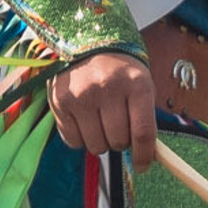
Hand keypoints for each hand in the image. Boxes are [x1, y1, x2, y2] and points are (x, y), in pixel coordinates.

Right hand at [49, 50, 157, 167]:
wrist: (85, 42)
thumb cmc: (118, 69)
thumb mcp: (139, 84)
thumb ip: (144, 118)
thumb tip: (147, 157)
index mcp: (136, 83)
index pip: (142, 133)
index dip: (144, 156)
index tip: (142, 165)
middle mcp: (108, 88)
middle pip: (118, 141)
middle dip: (121, 142)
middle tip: (118, 127)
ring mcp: (81, 95)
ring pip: (96, 146)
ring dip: (100, 141)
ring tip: (100, 122)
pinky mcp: (60, 101)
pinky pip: (73, 141)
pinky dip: (81, 139)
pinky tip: (84, 121)